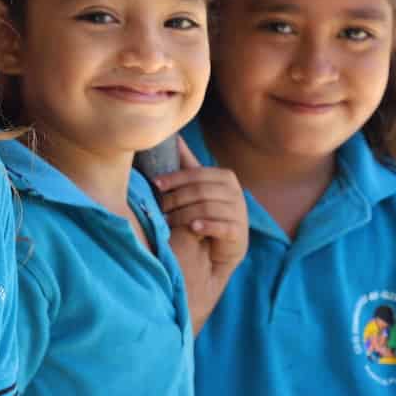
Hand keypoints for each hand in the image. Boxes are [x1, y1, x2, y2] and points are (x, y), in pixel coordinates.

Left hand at [154, 138, 248, 330]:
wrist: (211, 257)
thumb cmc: (199, 218)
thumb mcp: (191, 190)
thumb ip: (186, 166)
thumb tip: (174, 138)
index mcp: (224, 178)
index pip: (199, 173)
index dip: (177, 177)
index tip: (156, 184)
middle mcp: (235, 193)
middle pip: (203, 189)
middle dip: (178, 198)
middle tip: (159, 208)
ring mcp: (240, 214)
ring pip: (210, 207)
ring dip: (185, 214)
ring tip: (169, 222)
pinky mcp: (240, 236)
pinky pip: (224, 226)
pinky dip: (207, 225)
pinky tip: (193, 229)